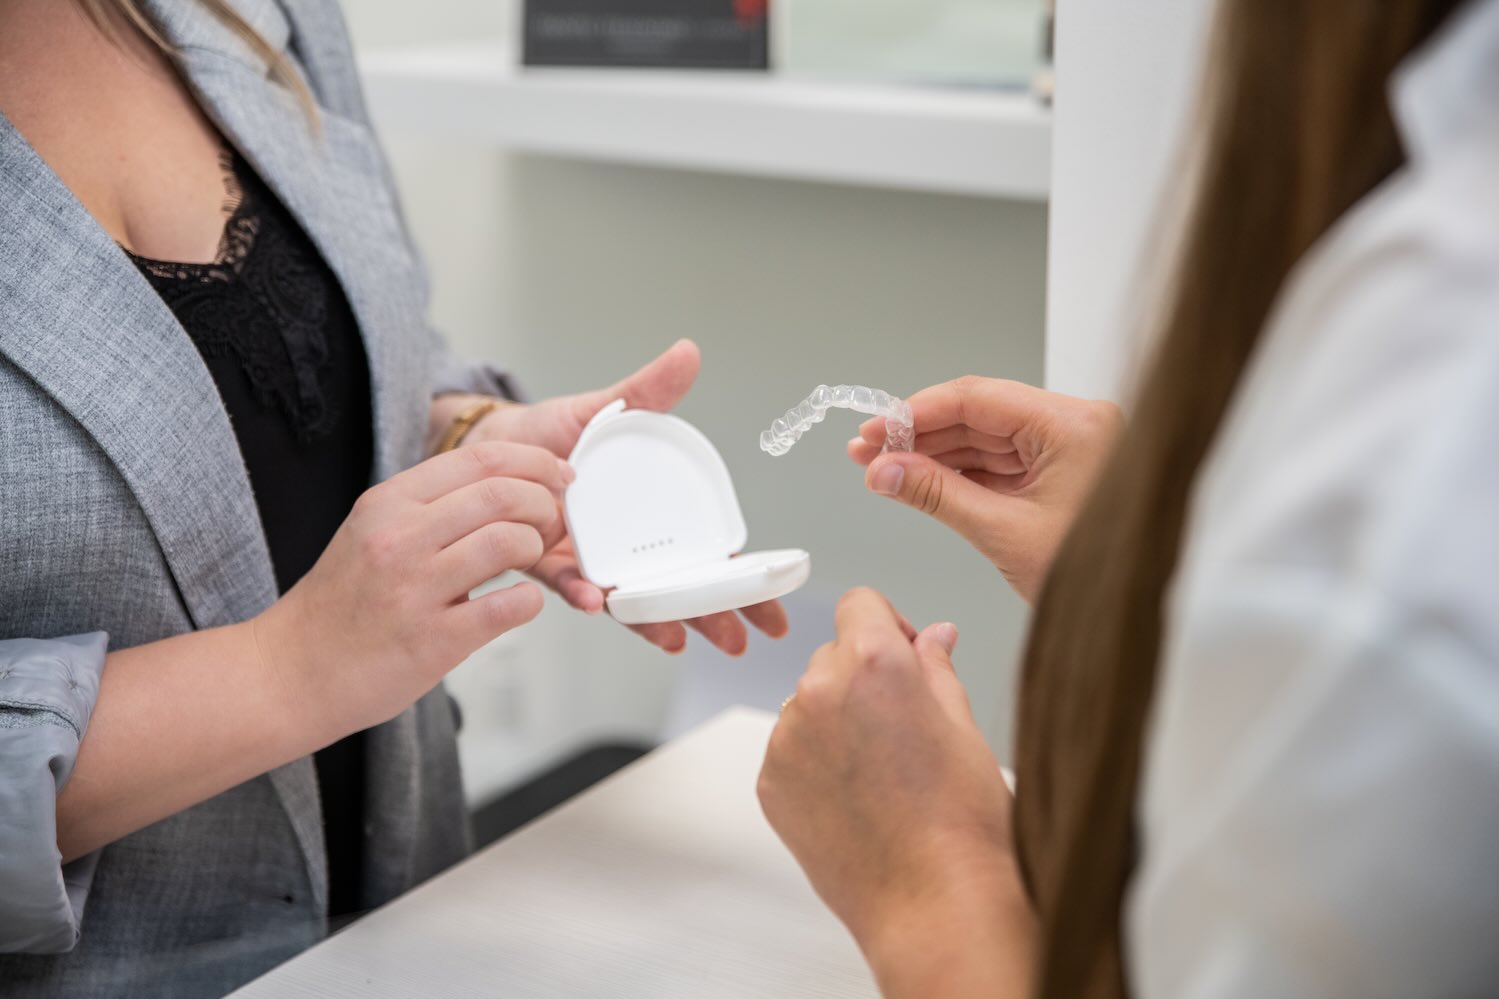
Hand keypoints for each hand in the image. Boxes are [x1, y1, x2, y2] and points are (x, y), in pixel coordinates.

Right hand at [254, 441, 570, 732]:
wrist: (291, 674)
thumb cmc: (340, 606)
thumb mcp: (370, 533)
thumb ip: (426, 508)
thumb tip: (502, 488)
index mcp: (387, 504)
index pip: (479, 458)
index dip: (533, 462)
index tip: (556, 475)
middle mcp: (399, 538)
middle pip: (502, 494)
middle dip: (544, 505)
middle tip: (552, 523)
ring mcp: (416, 589)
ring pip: (509, 542)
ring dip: (536, 549)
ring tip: (531, 562)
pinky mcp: (434, 641)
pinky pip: (509, 607)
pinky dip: (529, 602)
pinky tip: (518, 605)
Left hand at [439, 340, 789, 654]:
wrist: (485, 446)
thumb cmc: (547, 434)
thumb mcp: (603, 409)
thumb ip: (646, 390)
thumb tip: (687, 353)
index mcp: (651, 517)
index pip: (707, 558)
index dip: (742, 585)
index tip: (772, 610)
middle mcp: (625, 547)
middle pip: (678, 590)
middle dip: (712, 618)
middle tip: (739, 640)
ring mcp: (589, 559)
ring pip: (631, 601)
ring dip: (655, 621)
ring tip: (677, 638)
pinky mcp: (545, 562)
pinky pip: (569, 584)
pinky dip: (585, 593)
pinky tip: (602, 602)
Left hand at [758, 588, 1032, 996]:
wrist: (935, 904)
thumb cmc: (962, 824)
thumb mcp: (963, 726)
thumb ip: (935, 669)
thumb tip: (933, 636)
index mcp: (874, 663)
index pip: (859, 603)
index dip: (886, 623)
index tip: (903, 653)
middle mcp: (819, 691)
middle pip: (833, 654)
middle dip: (863, 677)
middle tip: (904, 727)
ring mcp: (787, 739)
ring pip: (809, 704)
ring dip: (837, 720)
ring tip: (883, 773)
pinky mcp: (770, 783)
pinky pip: (791, 750)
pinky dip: (817, 763)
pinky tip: (858, 798)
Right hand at [851, 377, 1121, 601]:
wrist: (1130, 618)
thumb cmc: (1093, 578)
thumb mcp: (1004, 533)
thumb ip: (937, 494)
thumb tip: (884, 471)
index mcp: (1073, 425)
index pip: (978, 398)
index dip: (916, 413)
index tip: (874, 430)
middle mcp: (1076, 425)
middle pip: (980, 413)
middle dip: (919, 434)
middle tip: (867, 450)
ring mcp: (1070, 447)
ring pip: (987, 438)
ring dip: (934, 453)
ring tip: (884, 468)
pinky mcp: (1063, 471)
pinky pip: (1002, 461)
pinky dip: (960, 472)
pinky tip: (920, 479)